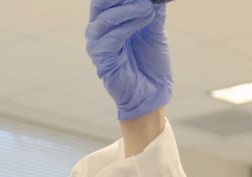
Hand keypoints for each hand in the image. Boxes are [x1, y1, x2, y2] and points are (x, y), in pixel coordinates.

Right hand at [85, 0, 172, 119]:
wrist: (153, 94)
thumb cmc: (152, 65)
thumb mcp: (154, 33)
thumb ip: (152, 13)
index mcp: (109, 23)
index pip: (108, 1)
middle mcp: (99, 32)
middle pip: (101, 5)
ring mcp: (97, 45)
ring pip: (106, 19)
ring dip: (128, 10)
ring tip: (147, 7)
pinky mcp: (101, 59)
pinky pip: (111, 37)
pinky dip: (128, 26)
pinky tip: (144, 20)